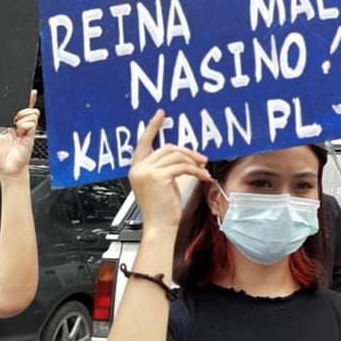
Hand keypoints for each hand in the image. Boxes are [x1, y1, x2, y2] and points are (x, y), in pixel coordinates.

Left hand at [0, 91, 39, 182]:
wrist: (6, 169)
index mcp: (9, 124)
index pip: (19, 109)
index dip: (25, 100)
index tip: (29, 92)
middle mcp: (20, 126)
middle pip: (28, 108)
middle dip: (24, 106)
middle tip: (15, 115)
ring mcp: (26, 130)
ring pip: (32, 113)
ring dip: (23, 116)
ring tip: (16, 126)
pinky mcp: (30, 135)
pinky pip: (32, 123)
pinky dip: (25, 124)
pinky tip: (20, 130)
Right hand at [129, 110, 210, 232]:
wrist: (160, 226)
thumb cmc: (162, 208)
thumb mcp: (161, 184)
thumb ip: (165, 168)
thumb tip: (184, 154)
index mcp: (137, 168)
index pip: (143, 142)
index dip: (152, 127)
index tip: (161, 114)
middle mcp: (139, 168)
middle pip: (167, 148)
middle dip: (188, 152)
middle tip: (202, 160)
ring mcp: (147, 172)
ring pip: (176, 156)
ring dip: (194, 162)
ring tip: (204, 170)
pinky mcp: (158, 177)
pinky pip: (182, 167)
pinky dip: (196, 171)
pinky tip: (203, 177)